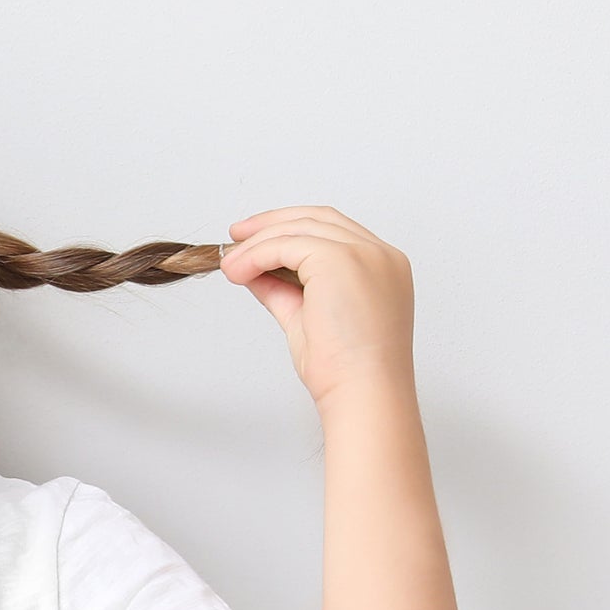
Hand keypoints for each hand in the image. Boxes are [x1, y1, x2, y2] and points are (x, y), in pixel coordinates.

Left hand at [220, 205, 413, 407]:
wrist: (362, 391)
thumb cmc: (342, 369)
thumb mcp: (306, 318)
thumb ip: (284, 290)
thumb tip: (256, 273)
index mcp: (380, 267)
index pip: (332, 231)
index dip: (292, 229)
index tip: (256, 239)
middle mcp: (378, 254)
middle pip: (318, 218)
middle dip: (272, 223)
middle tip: (236, 237)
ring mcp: (364, 254)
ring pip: (301, 228)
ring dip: (258, 242)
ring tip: (229, 264)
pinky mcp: (340, 261)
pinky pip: (288, 245)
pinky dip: (258, 255)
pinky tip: (238, 272)